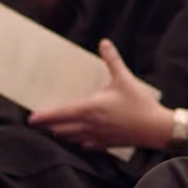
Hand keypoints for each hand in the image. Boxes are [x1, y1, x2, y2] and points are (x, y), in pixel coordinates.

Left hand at [29, 40, 172, 150]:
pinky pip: (86, 145)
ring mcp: (97, 137)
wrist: (155, 128)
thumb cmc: (139, 103)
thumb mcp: (124, 78)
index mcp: (90, 108)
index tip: (31, 118)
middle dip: (50, 126)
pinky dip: (78, 141)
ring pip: (72, 138)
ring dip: (62, 133)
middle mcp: (90, 125)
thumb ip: (112, 60)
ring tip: (55, 130)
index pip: (60, 114)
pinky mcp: (106, 144)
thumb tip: (104, 43)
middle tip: (40, 123)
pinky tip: (79, 140)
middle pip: (62, 129)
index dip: (44, 117)